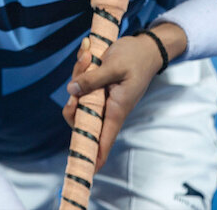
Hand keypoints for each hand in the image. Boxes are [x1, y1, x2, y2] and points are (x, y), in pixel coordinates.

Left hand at [61, 34, 161, 169]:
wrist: (145, 47)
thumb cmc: (134, 58)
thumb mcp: (113, 66)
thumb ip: (92, 79)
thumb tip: (71, 91)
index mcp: (116, 108)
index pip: (103, 139)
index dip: (94, 154)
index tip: (87, 169)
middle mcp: (107, 107)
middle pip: (80, 117)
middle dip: (72, 101)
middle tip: (77, 77)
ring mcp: (101, 98)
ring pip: (78, 97)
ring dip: (77, 75)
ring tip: (87, 55)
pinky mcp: (97, 87)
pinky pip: (81, 83)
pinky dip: (81, 68)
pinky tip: (87, 52)